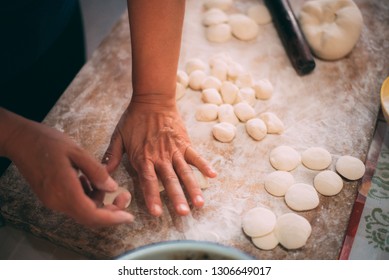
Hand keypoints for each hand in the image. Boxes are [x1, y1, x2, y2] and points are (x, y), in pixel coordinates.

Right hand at [1, 110, 133, 226]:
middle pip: (89, 217)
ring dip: (97, 201)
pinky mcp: (50, 197)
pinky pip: (73, 203)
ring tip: (104, 182)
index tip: (129, 216)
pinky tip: (88, 180)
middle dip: (110, 211)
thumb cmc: (48, 142)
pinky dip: (86, 197)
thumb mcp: (77, 152)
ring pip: (82, 211)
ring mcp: (52, 201)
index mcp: (66, 192)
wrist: (20, 140)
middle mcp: (58, 202)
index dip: (113, 218)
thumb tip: (112, 188)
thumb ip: (97, 172)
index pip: (93, 216)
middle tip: (123, 196)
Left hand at [103, 99, 216, 216]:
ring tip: (199, 203)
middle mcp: (160, 157)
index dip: (152, 197)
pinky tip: (213, 176)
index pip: (148, 181)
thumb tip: (102, 175)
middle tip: (184, 213)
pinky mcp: (185, 142)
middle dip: (177, 197)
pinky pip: (196, 156)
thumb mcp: (118, 136)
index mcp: (143, 157)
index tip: (157, 213)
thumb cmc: (133, 118)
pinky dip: (204, 165)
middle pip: (170, 180)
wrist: (152, 99)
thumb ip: (111, 156)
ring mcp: (174, 150)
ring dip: (193, 188)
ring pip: (185, 172)